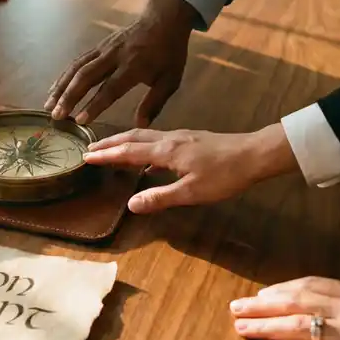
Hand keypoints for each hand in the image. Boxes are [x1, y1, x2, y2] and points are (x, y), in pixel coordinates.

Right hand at [44, 0, 197, 126]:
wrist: (163, 20)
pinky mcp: (98, 46)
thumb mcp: (170, 79)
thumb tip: (139, 125)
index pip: (110, 88)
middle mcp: (114, 57)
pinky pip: (77, 61)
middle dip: (68, 97)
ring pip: (76, 68)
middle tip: (56, 115)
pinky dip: (64, 76)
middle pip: (86, 77)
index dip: (94, 105)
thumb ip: (154, 102)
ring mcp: (103, 49)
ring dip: (60, 87)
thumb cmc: (169, 53)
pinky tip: (55, 89)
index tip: (80, 120)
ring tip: (48, 105)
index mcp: (133, 67)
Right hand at [82, 123, 299, 212]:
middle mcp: (169, 139)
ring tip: (111, 149)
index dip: (106, 155)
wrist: (254, 154)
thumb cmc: (224, 175)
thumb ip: (160, 198)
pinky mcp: (190, 140)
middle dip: (110, 142)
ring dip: (125, 141)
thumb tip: (131, 204)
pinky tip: (147, 159)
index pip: (127, 151)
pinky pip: (157, 140)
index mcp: (165, 151)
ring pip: (145, 135)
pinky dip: (143, 145)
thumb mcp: (191, 193)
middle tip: (90, 148)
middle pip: (132, 137)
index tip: (85, 156)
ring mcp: (180, 137)